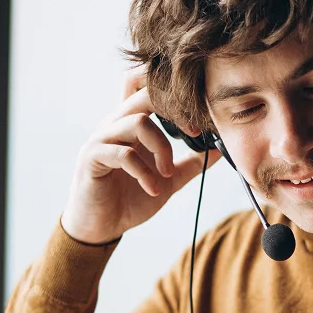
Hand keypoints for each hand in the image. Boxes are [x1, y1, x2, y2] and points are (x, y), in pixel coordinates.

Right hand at [61, 64, 221, 244]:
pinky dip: (144, 172)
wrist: (101, 227)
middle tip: (194, 134)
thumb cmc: (129, 199)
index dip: (178, 95)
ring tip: (167, 173)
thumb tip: (219, 149)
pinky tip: (153, 189)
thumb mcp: (169, 179)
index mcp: (132, 122)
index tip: (199, 124)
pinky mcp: (92, 159)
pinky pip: (123, 154)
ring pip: (137, 122)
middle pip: (144, 92)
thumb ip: (191, 162)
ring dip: (161, 147)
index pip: (148, 85)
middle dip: (175, 109)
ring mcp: (102, 139)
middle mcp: (115, 123)